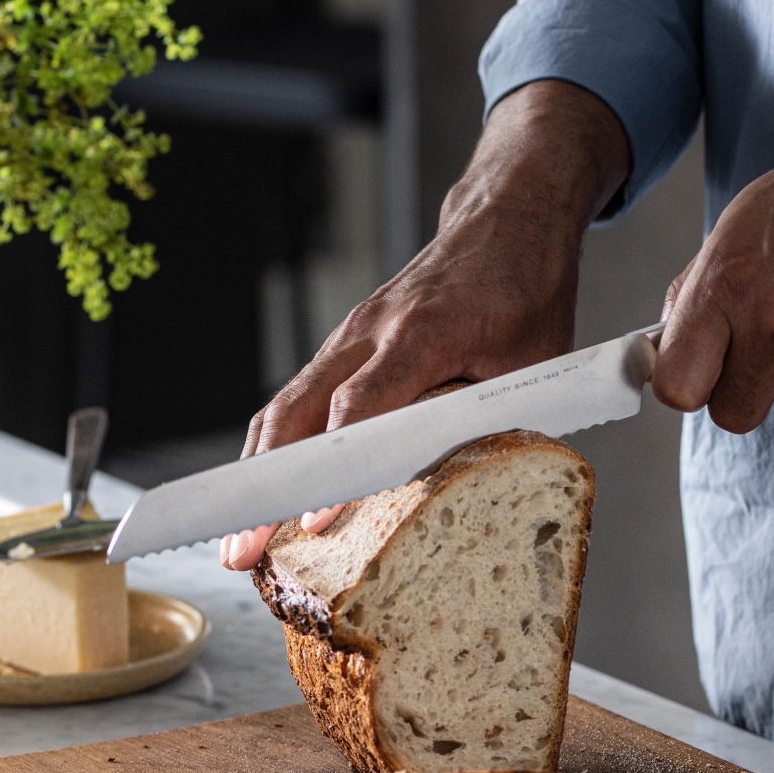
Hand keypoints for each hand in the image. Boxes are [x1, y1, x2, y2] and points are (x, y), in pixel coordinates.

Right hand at [220, 78, 628, 569]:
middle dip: (267, 489)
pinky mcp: (340, 351)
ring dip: (256, 478)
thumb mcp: (535, 361)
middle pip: (298, 413)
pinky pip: (293, 404)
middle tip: (243, 551)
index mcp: (425, 331)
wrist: (504, 221)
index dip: (338, 467)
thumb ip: (501, 421)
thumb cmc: (523, 293)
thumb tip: (476, 497)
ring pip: (283, 411)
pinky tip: (262, 501)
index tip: (317, 521)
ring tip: (238, 543)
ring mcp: (347, 339)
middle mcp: (372, 332)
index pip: (363, 406)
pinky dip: (271, 455)